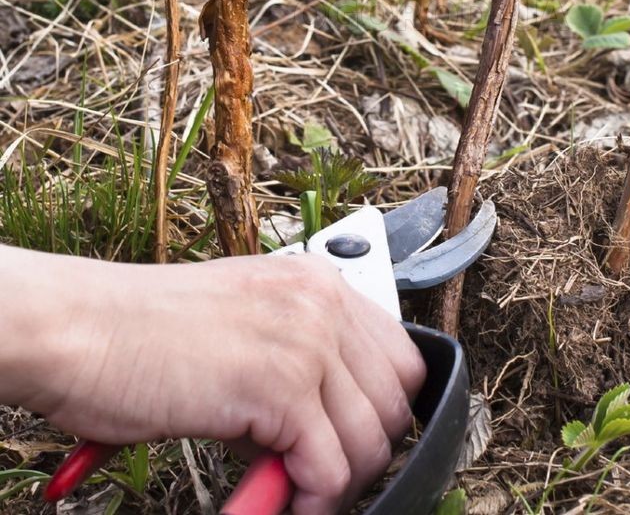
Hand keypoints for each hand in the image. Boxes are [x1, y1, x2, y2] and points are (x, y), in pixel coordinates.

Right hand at [2, 248, 425, 514]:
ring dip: (338, 481)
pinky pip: (331, 469)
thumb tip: (330, 422)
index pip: (399, 355)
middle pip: (395, 400)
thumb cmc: (146, 332)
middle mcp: (321, 302)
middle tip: (320, 475)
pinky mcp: (280, 388)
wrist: (84, 329)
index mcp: (316, 282)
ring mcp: (305, 341)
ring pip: (371, 440)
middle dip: (365, 450)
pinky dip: (312, 499)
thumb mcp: (246, 324)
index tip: (353, 441)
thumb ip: (297, 358)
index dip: (381, 409)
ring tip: (293, 490)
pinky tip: (276, 496)